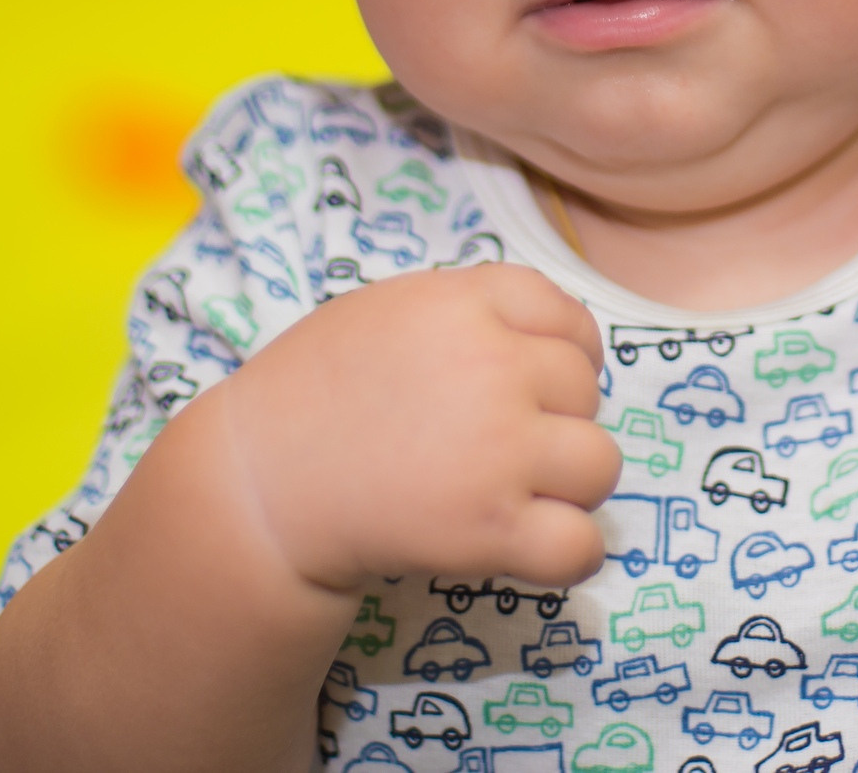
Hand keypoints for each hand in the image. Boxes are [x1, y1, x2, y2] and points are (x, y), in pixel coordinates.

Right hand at [212, 265, 620, 595]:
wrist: (258, 483)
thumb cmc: (313, 392)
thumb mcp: (390, 308)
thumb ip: (471, 308)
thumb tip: (551, 333)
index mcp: (465, 304)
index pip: (570, 318)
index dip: (569, 353)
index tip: (544, 382)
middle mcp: (492, 368)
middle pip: (585, 391)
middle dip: (558, 418)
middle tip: (504, 444)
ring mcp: (498, 449)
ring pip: (600, 464)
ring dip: (571, 484)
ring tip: (520, 492)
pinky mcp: (490, 527)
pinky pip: (581, 544)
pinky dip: (571, 553)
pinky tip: (533, 546)